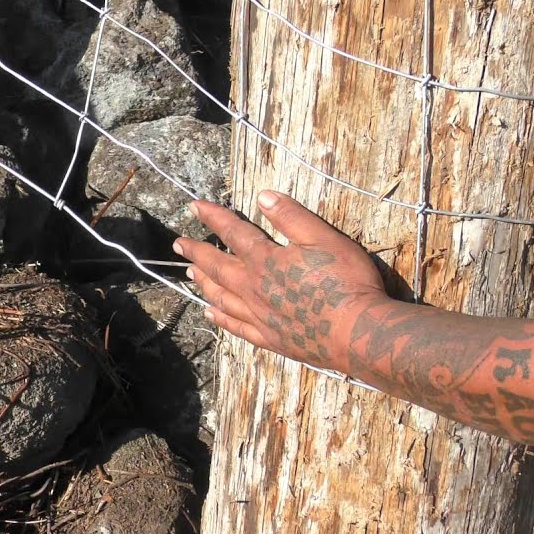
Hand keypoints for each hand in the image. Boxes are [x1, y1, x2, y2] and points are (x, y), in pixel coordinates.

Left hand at [173, 190, 386, 369]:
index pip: (232, 232)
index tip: (194, 206)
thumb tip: (263, 196)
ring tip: (190, 274)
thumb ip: (291, 216)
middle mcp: (253, 287)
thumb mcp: (323, 237)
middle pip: (218, 266)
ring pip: (221, 296)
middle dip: (197, 252)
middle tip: (178, 245)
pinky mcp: (268, 338)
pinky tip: (210, 313)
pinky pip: (235, 326)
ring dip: (204, 283)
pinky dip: (219, 318)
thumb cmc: (345, 281)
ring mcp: (258, 315)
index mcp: (265, 260)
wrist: (355, 332)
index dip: (212, 217)